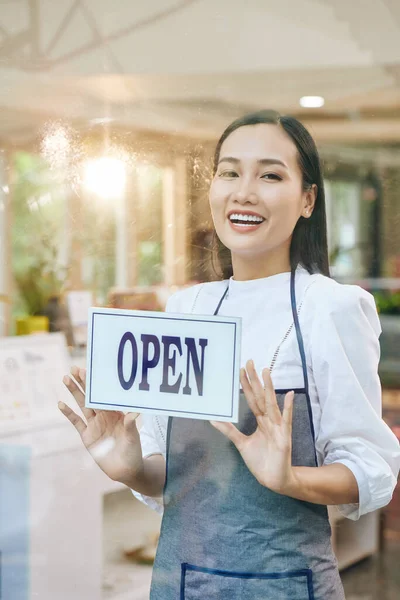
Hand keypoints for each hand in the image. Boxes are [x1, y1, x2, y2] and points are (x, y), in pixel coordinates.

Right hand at [59, 366, 143, 484]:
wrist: (126, 469)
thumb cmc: (133, 450)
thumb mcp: (133, 436)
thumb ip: (131, 424)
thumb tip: (135, 412)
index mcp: (116, 412)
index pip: (104, 394)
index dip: (96, 383)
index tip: (89, 370)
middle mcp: (104, 415)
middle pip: (91, 396)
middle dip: (83, 382)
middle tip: (73, 368)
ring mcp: (94, 425)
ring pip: (82, 405)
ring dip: (74, 392)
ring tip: (66, 379)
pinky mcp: (87, 436)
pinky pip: (76, 423)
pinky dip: (68, 414)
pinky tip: (61, 404)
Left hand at [211, 360, 295, 494]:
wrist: (274, 479)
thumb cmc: (261, 461)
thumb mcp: (241, 443)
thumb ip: (229, 430)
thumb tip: (212, 419)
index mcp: (260, 420)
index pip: (251, 398)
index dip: (246, 385)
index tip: (240, 370)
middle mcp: (269, 420)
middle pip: (260, 396)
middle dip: (255, 380)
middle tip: (250, 362)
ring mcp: (277, 427)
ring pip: (271, 403)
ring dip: (269, 387)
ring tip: (266, 371)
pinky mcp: (284, 437)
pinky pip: (286, 420)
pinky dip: (289, 407)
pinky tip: (290, 395)